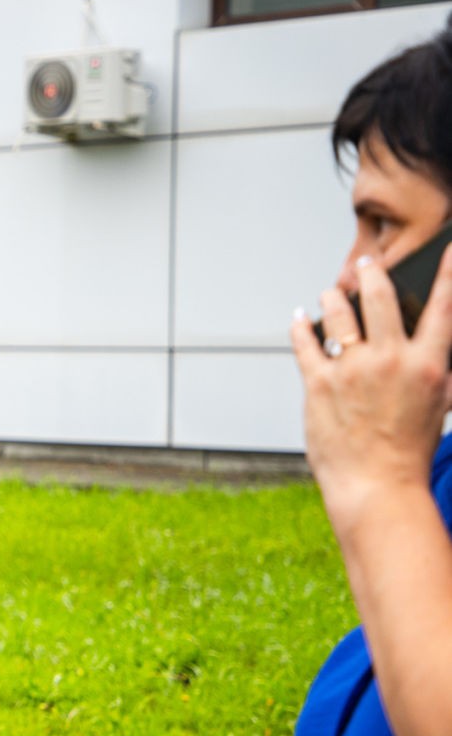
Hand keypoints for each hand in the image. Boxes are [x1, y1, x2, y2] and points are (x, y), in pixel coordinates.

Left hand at [291, 248, 451, 529]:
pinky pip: (305, 343)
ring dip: (333, 297)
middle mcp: (390, 360)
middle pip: (380, 299)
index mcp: (428, 366)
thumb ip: (437, 369)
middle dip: (373, 274)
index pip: (444, 308)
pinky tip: (300, 319)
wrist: (376, 485)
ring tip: (331, 291)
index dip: (449, 274)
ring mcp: (351, 369)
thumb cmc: (408, 450)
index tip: (450, 249)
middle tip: (368, 262)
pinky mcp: (318, 383)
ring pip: (338, 314)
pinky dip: (301, 326)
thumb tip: (436, 343)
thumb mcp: (439, 405)